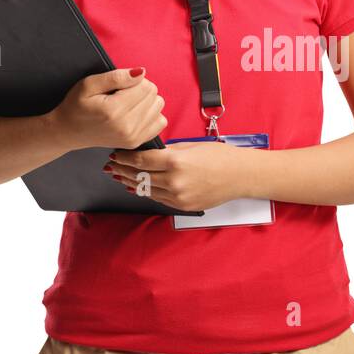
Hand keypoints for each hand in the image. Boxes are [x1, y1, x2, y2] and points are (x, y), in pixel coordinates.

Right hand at [49, 67, 166, 150]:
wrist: (69, 131)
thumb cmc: (77, 105)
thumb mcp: (89, 84)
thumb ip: (116, 77)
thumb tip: (141, 72)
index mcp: (114, 110)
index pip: (145, 86)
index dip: (135, 80)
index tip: (120, 84)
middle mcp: (126, 126)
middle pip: (154, 95)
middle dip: (141, 89)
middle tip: (122, 94)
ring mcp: (132, 137)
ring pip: (159, 107)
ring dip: (147, 101)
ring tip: (128, 103)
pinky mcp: (136, 143)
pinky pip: (160, 122)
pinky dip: (151, 115)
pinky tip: (136, 113)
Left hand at [105, 140, 251, 211]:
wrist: (241, 176)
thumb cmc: (221, 158)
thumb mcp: (191, 147)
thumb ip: (167, 151)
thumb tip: (148, 152)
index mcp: (175, 161)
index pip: (140, 160)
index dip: (124, 158)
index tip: (116, 155)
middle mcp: (174, 181)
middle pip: (139, 176)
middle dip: (123, 170)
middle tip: (112, 166)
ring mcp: (178, 196)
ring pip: (146, 190)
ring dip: (131, 182)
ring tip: (120, 177)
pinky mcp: (183, 206)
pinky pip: (158, 199)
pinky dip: (147, 192)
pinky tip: (138, 187)